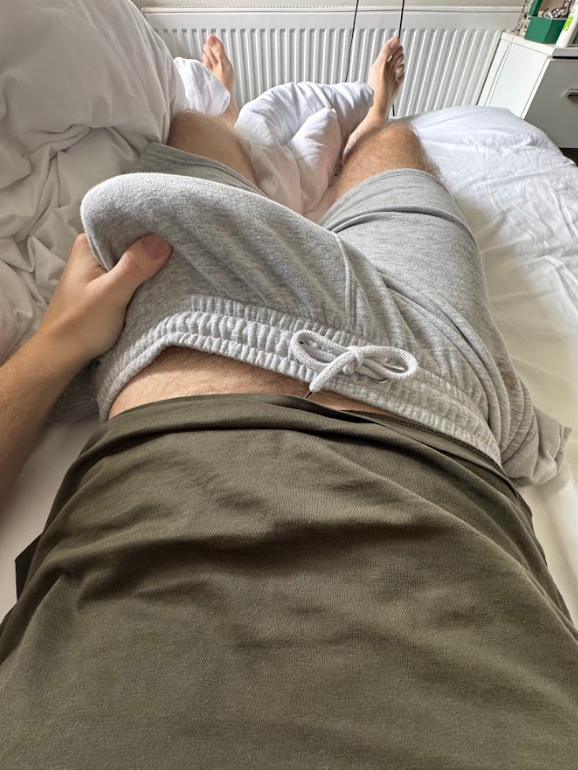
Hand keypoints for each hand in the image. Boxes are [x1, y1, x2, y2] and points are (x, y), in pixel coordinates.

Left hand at [37, 233, 171, 370]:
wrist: (61, 356)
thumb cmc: (80, 325)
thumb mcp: (110, 294)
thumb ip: (134, 267)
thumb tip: (163, 240)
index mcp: (89, 244)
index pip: (126, 223)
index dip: (152, 225)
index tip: (178, 230)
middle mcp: (93, 251)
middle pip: (132, 240)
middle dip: (155, 246)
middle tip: (184, 248)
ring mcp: (100, 269)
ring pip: (133, 259)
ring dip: (152, 264)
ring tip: (179, 262)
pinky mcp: (107, 286)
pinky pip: (131, 275)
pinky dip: (145, 278)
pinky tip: (161, 280)